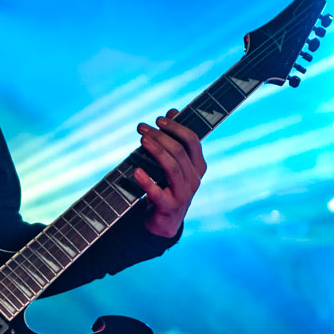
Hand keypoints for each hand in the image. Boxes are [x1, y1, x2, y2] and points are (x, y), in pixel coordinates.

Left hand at [133, 109, 206, 239]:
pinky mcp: (169, 207)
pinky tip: (136, 171)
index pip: (192, 141)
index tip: (159, 118)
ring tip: (142, 140)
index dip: (176, 127)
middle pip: (179, 152)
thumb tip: (173, 111)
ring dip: (156, 151)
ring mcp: (184, 194)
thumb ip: (174, 139)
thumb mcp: (173, 164)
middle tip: (142, 127)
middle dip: (161, 136)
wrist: (164, 222)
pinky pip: (158, 192)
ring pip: (172, 168)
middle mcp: (194, 179)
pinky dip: (146, 181)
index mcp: (198, 166)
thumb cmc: (167, 187)